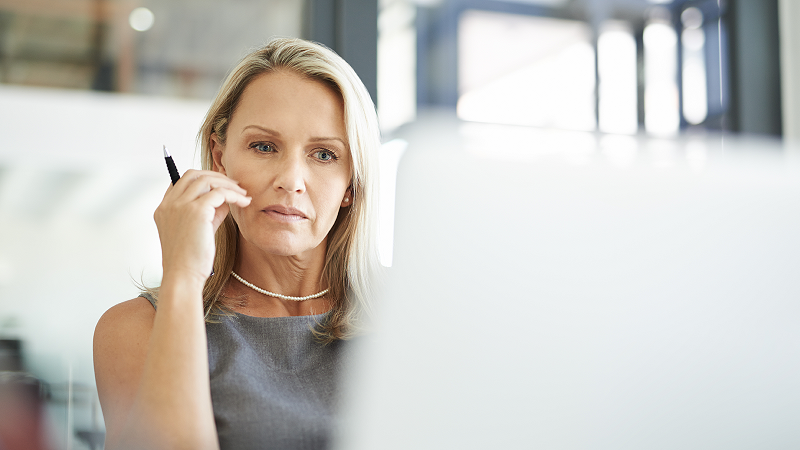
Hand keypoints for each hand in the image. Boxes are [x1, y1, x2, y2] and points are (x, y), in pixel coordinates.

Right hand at [154, 169, 250, 285]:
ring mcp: (180, 206)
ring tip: (242, 195)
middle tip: (235, 186)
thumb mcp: (199, 230)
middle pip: (193, 174)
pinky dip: (234, 195)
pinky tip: (244, 202)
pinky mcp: (196, 211)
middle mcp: (169, 204)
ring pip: (207, 180)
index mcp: (164, 209)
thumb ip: (210, 212)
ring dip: (228, 184)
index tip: (221, 185)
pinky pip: (220, 192)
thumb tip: (226, 199)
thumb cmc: (191, 259)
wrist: (184, 276)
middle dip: (216, 176)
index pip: (181, 181)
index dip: (202, 179)